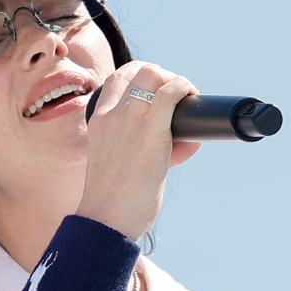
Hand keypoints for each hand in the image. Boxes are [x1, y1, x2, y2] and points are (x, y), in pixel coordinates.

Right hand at [75, 62, 202, 239]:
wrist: (105, 219)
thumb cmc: (115, 199)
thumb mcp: (119, 162)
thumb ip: (145, 146)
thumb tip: (187, 141)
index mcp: (99, 120)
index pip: (118, 78)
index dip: (142, 76)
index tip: (159, 91)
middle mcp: (111, 114)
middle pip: (139, 70)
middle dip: (164, 75)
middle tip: (178, 96)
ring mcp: (128, 120)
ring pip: (153, 74)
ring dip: (176, 81)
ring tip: (187, 98)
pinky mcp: (150, 132)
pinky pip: (170, 94)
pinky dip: (184, 89)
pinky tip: (192, 99)